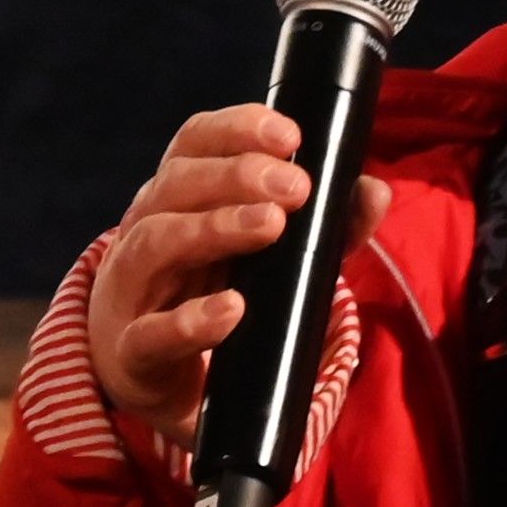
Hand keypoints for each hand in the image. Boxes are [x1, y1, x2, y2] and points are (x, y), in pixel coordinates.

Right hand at [82, 105, 386, 474]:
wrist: (159, 377)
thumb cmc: (215, 295)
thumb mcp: (272, 256)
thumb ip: (325, 226)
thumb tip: (374, 192)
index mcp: (178, 196)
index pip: (195, 142)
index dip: (238, 129)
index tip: (290, 136)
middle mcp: (146, 229)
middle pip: (176, 183)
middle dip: (237, 176)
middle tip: (295, 186)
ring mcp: (132, 289)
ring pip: (156, 241)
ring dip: (214, 227)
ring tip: (269, 225)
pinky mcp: (134, 353)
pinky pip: (150, 333)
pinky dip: (191, 320)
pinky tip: (232, 309)